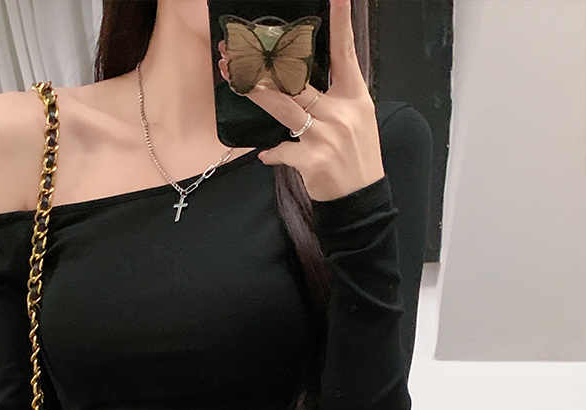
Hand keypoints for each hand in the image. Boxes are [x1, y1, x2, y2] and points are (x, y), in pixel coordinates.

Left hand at [218, 0, 384, 200]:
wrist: (361, 198)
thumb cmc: (357, 156)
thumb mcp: (356, 118)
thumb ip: (332, 98)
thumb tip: (299, 82)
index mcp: (354, 96)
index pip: (345, 52)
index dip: (341, 22)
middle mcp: (340, 112)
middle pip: (299, 80)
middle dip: (266, 66)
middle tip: (240, 53)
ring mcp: (326, 137)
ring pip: (284, 108)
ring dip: (259, 94)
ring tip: (237, 81)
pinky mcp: (312, 161)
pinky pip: (282, 151)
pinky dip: (272, 154)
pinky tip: (265, 154)